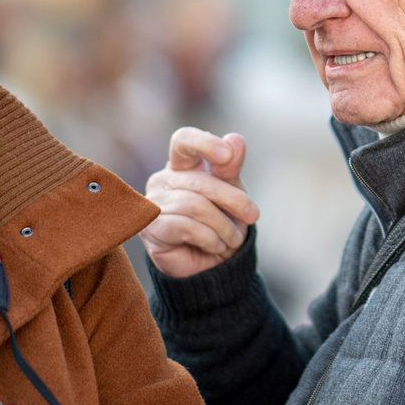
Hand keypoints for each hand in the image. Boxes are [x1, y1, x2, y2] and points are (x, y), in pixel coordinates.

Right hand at [141, 127, 260, 277]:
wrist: (210, 265)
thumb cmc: (220, 224)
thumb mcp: (232, 193)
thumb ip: (230, 168)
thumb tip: (235, 139)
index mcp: (182, 166)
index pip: (183, 141)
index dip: (203, 143)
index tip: (227, 154)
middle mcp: (163, 180)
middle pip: (200, 181)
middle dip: (233, 200)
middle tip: (252, 216)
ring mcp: (154, 204)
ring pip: (196, 206)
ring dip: (223, 226)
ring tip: (231, 238)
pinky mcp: (152, 228)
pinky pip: (186, 226)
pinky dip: (210, 238)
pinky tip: (214, 246)